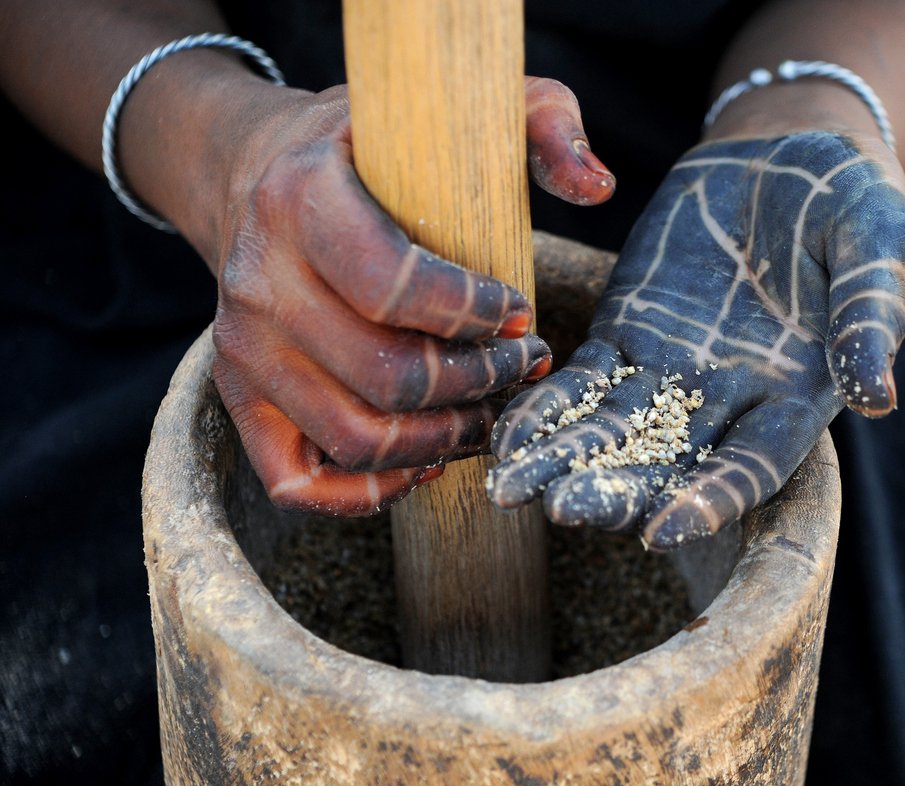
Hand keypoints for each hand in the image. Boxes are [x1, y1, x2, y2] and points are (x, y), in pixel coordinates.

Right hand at [211, 78, 613, 514]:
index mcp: (300, 198)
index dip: (477, 316)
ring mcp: (241, 347)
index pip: (396, 287)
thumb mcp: (460, 106)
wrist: (260, 174)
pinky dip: (369, 493)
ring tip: (489, 414)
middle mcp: (258, 279)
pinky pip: (297, 483)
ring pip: (356, 438)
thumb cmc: (376, 150)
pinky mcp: (239, 396)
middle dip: (479, 384)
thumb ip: (544, 122)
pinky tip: (428, 460)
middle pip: (388, 377)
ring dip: (443, 440)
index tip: (520, 314)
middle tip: (522, 367)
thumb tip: (598, 188)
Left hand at [488, 131, 904, 547]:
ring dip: (564, 461)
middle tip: (563, 510)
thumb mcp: (879, 245)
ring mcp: (671, 370)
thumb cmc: (853, 200)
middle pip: (667, 463)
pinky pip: (582, 379)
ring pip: (613, 430)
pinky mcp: (627, 330)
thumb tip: (878, 398)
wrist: (791, 152)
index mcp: (794, 398)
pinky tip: (507, 433)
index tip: (660, 530)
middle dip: (616, 490)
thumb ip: (872, 317)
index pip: (749, 467)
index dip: (709, 500)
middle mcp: (729, 401)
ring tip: (510, 489)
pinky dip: (546, 406)